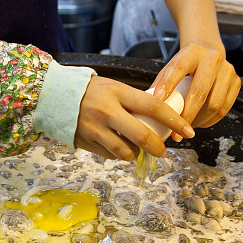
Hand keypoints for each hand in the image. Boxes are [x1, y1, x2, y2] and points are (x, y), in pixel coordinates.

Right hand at [74, 75, 194, 160]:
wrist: (55, 96)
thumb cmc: (91, 91)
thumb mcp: (114, 87)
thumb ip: (134, 101)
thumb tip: (159, 117)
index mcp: (119, 93)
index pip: (154, 107)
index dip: (174, 121)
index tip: (188, 131)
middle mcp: (108, 112)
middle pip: (142, 136)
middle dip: (157, 147)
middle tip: (163, 150)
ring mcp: (96, 129)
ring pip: (126, 151)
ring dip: (136, 153)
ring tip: (136, 149)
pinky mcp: (87, 142)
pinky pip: (110, 155)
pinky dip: (119, 154)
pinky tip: (117, 146)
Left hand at [152, 42, 240, 137]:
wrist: (209, 52)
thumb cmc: (186, 64)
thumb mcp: (171, 67)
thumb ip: (160, 84)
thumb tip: (148, 108)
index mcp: (193, 52)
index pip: (178, 68)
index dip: (168, 85)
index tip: (158, 102)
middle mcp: (213, 59)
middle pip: (200, 93)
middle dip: (187, 116)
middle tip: (176, 133)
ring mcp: (227, 71)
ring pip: (215, 105)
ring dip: (200, 121)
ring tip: (188, 127)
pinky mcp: (236, 82)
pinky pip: (224, 109)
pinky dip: (211, 120)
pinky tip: (200, 122)